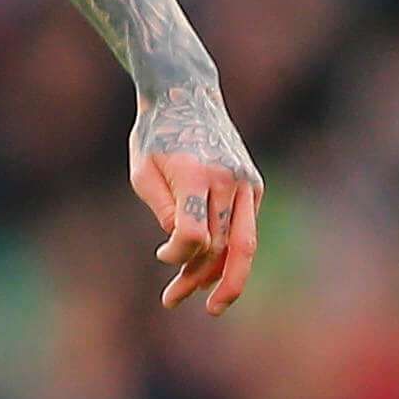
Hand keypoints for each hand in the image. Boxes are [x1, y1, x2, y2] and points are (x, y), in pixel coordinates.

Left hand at [129, 86, 262, 313]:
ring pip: (242, 244)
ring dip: (220, 276)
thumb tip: (182, 246)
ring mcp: (246, 183)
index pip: (194, 233)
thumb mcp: (143, 171)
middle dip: (198, 278)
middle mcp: (228, 179)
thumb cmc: (155, 136)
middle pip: (222, 245)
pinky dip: (229, 252)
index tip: (161, 254)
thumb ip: (164, 209)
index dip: (177, 254)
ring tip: (202, 301)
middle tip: (173, 301)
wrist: (187, 96)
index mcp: (196, 174)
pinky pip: (244, 229)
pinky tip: (210, 272)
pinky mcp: (254, 186)